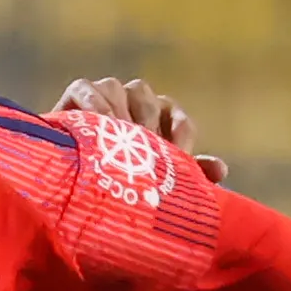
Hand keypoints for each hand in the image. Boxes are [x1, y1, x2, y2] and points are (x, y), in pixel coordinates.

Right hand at [49, 76, 228, 184]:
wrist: (68, 201)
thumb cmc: (118, 194)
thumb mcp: (155, 190)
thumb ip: (189, 178)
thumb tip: (221, 168)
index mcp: (156, 126)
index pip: (175, 115)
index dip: (180, 131)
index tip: (181, 154)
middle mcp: (130, 107)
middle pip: (146, 96)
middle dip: (148, 123)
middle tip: (144, 150)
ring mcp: (101, 100)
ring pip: (118, 88)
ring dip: (121, 114)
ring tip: (120, 140)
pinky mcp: (73, 100)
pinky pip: (86, 89)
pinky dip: (93, 105)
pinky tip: (98, 128)